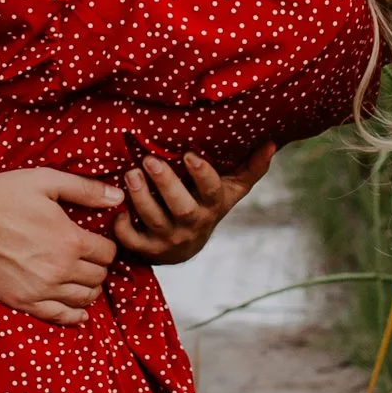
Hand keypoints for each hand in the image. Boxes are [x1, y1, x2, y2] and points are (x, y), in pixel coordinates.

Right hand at [0, 167, 123, 324]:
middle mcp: (60, 269)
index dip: (106, 247)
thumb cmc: (0, 196)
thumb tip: (117, 198)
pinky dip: (74, 316)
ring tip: (83, 279)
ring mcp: (42, 289)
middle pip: (99, 277)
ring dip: (89, 289)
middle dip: (98, 267)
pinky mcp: (23, 302)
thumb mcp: (45, 181)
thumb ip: (85, 190)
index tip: (98, 243)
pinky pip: (60, 317)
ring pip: (84, 298)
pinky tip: (78, 312)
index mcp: (70, 240)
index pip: (108, 253)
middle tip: (89, 259)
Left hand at [117, 139, 274, 263]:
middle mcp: (193, 223)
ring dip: (141, 198)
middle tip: (149, 160)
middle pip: (182, 207)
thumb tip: (273, 142)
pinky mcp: (148, 250)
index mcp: (212, 205)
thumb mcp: (230, 189)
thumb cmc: (207, 206)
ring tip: (130, 174)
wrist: (186, 247)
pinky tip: (118, 210)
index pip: (212, 191)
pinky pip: (134, 243)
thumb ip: (251, 168)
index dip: (202, 174)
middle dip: (166, 183)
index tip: (189, 154)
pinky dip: (124, 230)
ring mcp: (170, 238)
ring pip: (155, 221)